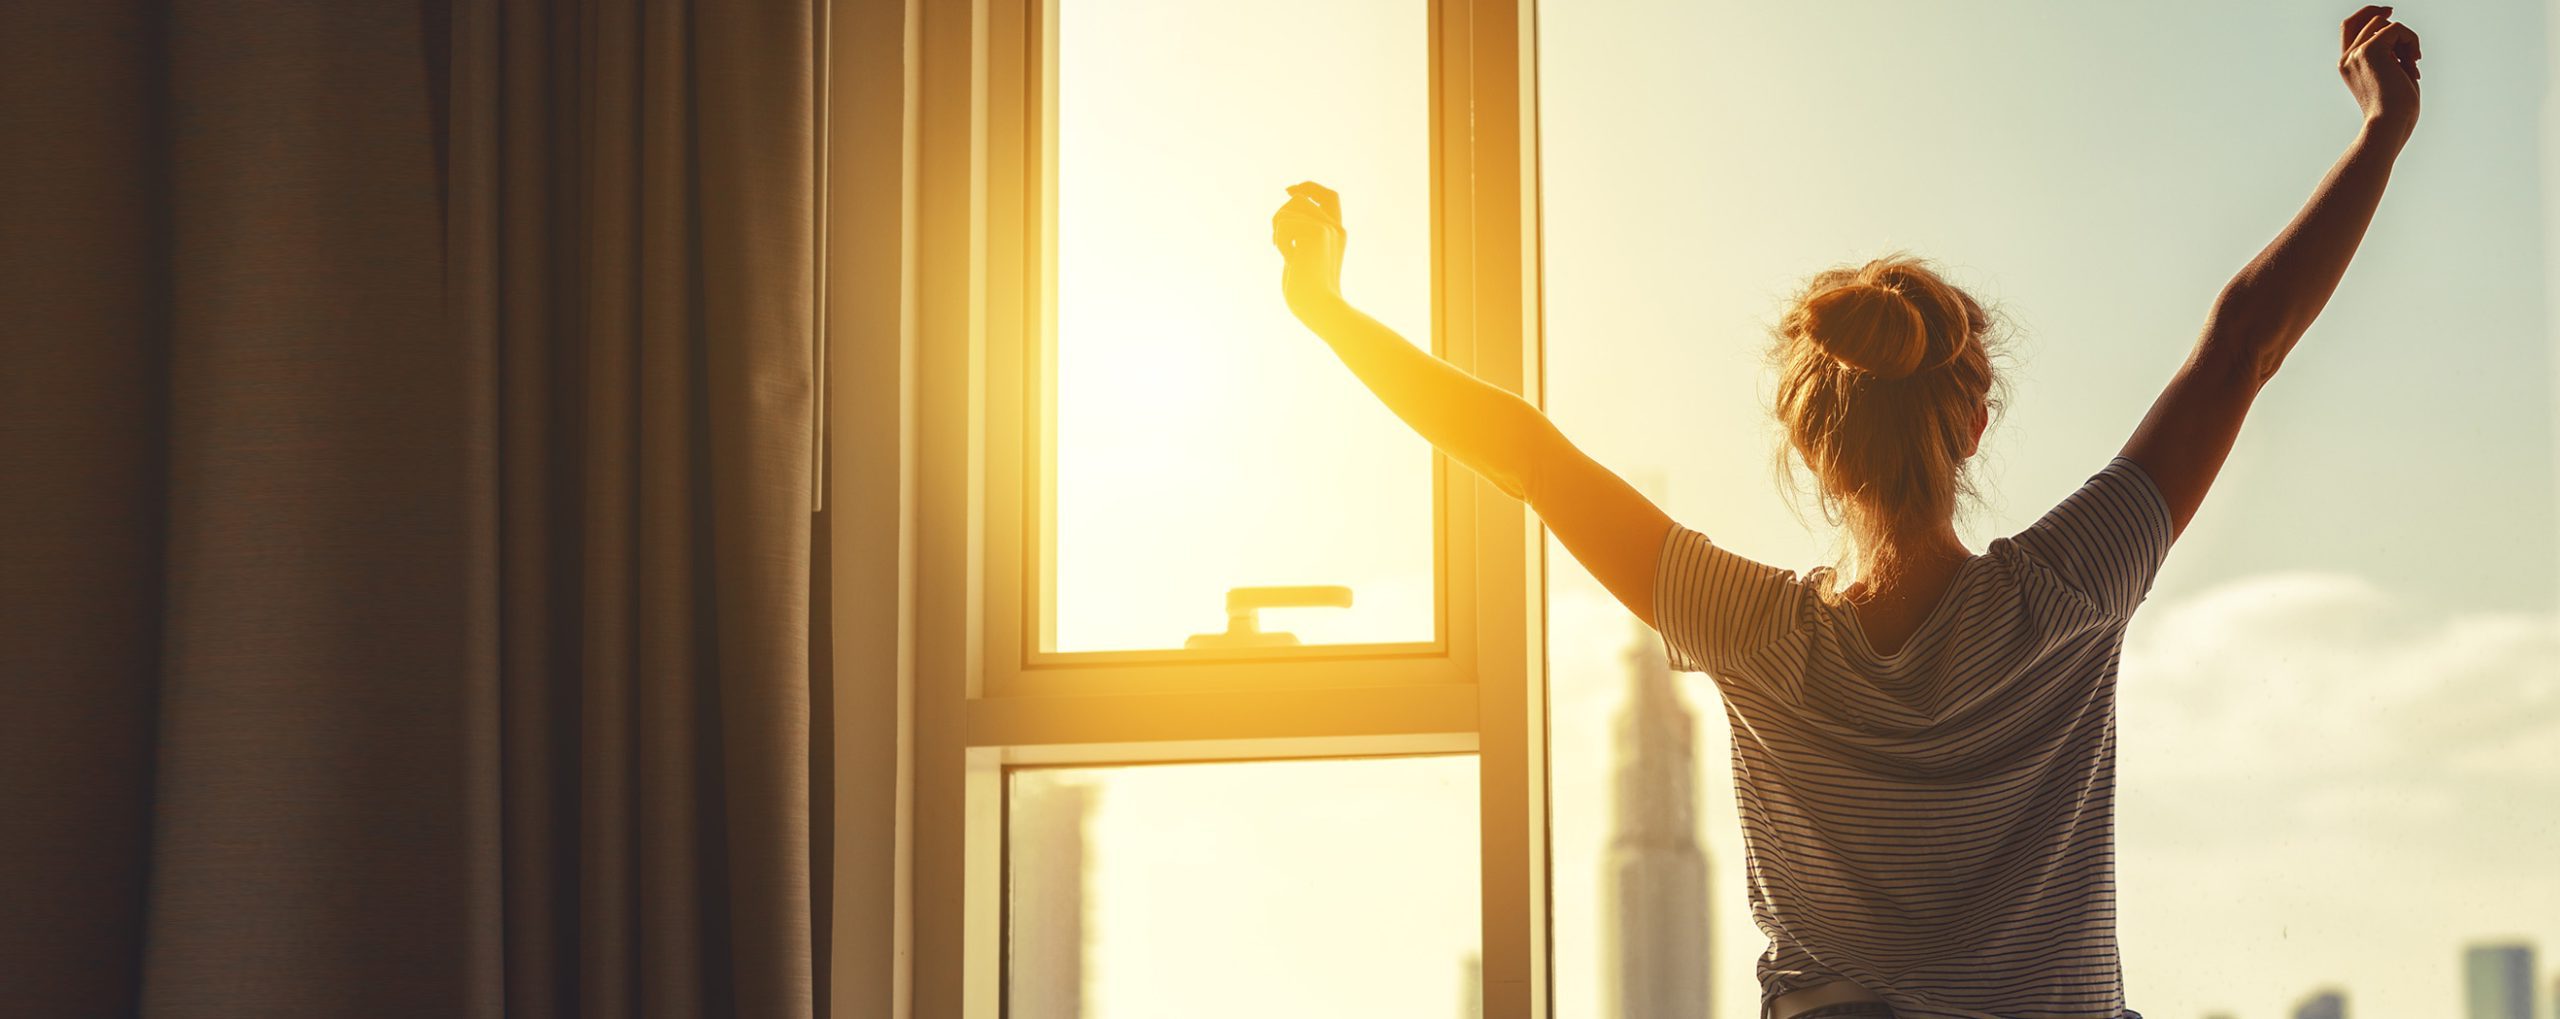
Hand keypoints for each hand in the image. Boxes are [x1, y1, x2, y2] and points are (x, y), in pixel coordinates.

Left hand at [1271, 181, 1346, 315]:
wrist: (1320, 307)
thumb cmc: (1307, 292)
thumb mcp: (1303, 259)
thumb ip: (1300, 239)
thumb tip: (1281, 219)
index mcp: (1335, 235)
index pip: (1329, 197)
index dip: (1310, 188)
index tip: (1290, 190)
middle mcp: (1335, 228)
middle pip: (1301, 198)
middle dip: (1280, 216)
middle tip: (1275, 241)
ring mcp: (1327, 228)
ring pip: (1290, 208)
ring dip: (1278, 230)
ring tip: (1285, 253)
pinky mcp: (1317, 231)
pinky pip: (1284, 224)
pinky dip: (1280, 241)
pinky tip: (1289, 259)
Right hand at [2338, 6, 2420, 135]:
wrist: (2389, 123)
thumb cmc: (2396, 109)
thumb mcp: (2392, 76)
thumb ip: (2390, 55)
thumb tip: (2399, 32)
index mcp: (2348, 66)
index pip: (2349, 27)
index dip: (2367, 13)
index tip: (2389, 11)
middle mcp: (2347, 58)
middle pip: (2365, 19)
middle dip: (2391, 24)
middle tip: (2407, 41)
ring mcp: (2356, 53)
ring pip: (2383, 22)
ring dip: (2405, 38)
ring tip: (2413, 62)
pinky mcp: (2370, 50)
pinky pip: (2396, 28)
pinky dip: (2411, 40)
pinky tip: (2414, 61)